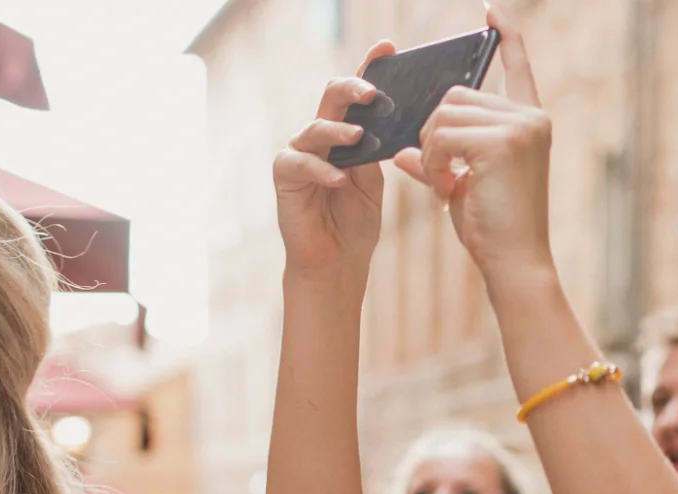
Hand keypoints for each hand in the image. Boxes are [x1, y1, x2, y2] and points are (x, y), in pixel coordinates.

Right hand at [272, 42, 395, 272]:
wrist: (337, 262)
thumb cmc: (355, 222)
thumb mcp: (374, 181)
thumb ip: (377, 150)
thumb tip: (392, 117)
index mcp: (345, 134)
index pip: (356, 95)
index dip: (369, 69)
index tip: (387, 48)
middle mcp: (321, 137)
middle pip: (332, 98)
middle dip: (353, 89)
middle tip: (374, 92)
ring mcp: (300, 153)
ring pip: (316, 127)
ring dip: (339, 131)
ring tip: (360, 138)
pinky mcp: (285, 175)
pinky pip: (301, 162)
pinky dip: (322, 170)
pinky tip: (339, 180)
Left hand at [394, 6, 554, 278]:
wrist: (515, 263)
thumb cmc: (493, 230)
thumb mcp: (460, 186)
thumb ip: (437, 158)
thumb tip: (403, 149)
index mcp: (531, 122)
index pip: (518, 67)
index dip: (507, 37)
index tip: (492, 9)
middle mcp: (531, 118)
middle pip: (456, 96)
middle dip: (435, 134)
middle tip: (441, 177)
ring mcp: (519, 127)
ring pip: (444, 114)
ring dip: (431, 151)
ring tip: (444, 186)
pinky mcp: (501, 142)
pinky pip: (442, 135)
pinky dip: (433, 162)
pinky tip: (444, 190)